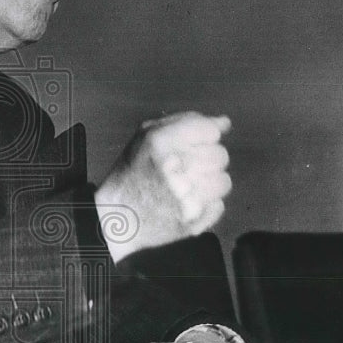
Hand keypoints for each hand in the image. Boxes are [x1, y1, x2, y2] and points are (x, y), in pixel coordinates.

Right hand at [95, 112, 231, 261]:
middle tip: (186, 169)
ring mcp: (185, 196)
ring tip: (188, 187)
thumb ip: (186, 122)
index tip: (191, 146)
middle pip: (220, 156)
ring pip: (223, 181)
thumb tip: (225, 123)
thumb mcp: (146, 136)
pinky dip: (206, 205)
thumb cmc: (132, 172)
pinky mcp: (192, 220)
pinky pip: (218, 204)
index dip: (203, 138)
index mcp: (160, 142)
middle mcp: (174, 167)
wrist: (117, 217)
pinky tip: (187, 203)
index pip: (210, 131)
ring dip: (209, 183)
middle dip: (207, 160)